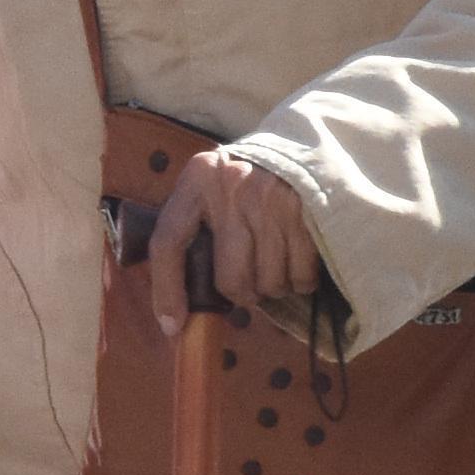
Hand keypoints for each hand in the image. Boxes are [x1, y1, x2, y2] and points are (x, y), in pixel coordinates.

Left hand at [147, 149, 320, 337]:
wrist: (302, 149)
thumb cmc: (244, 181)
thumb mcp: (209, 188)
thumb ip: (192, 229)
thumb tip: (175, 310)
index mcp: (197, 179)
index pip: (167, 242)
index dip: (166, 291)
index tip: (172, 325)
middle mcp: (232, 187)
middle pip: (229, 279)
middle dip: (240, 293)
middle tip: (248, 282)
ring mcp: (272, 201)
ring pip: (268, 284)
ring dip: (272, 287)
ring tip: (274, 262)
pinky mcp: (308, 214)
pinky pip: (301, 278)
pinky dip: (300, 281)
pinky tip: (296, 258)